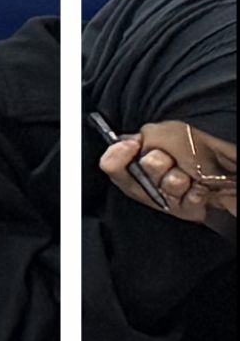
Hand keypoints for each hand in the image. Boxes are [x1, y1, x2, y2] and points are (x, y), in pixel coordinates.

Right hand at [99, 120, 232, 229]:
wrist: (233, 162)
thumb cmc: (203, 144)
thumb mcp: (164, 132)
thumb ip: (137, 139)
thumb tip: (120, 142)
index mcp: (144, 155)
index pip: (113, 163)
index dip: (117, 156)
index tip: (132, 145)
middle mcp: (156, 176)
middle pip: (135, 179)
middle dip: (153, 169)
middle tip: (168, 161)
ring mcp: (172, 194)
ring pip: (159, 193)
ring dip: (175, 182)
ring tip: (191, 176)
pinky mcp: (190, 208)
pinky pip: (182, 206)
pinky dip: (192, 196)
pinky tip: (200, 189)